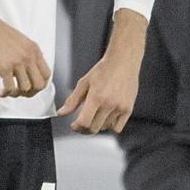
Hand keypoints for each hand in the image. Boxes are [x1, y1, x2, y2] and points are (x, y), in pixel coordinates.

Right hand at [0, 0, 50, 97]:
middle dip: (30, 93)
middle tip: (19, 92)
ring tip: (7, 91)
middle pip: (40, 84)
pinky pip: (10, 88)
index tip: (30, 87)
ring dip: (16, 94)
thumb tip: (28, 68)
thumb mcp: (21, 40)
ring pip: (26, 89)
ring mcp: (17, 62)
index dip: (40, 85)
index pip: (47, 74)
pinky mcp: (4, 67)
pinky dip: (5, 93)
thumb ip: (27, 54)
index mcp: (34, 50)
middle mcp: (29, 57)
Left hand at [58, 10, 146, 133]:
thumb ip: (72, 100)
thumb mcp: (84, 82)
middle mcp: (109, 104)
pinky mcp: (128, 109)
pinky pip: (117, 128)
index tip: (74, 125)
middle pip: (94, 128)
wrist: (123, 60)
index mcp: (96, 97)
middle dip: (85, 128)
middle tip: (83, 122)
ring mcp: (120, 107)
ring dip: (98, 125)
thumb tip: (61, 113)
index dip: (77, 127)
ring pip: (105, 128)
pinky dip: (110, 126)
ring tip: (96, 114)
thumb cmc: (104, 69)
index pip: (84, 122)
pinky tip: (107, 117)